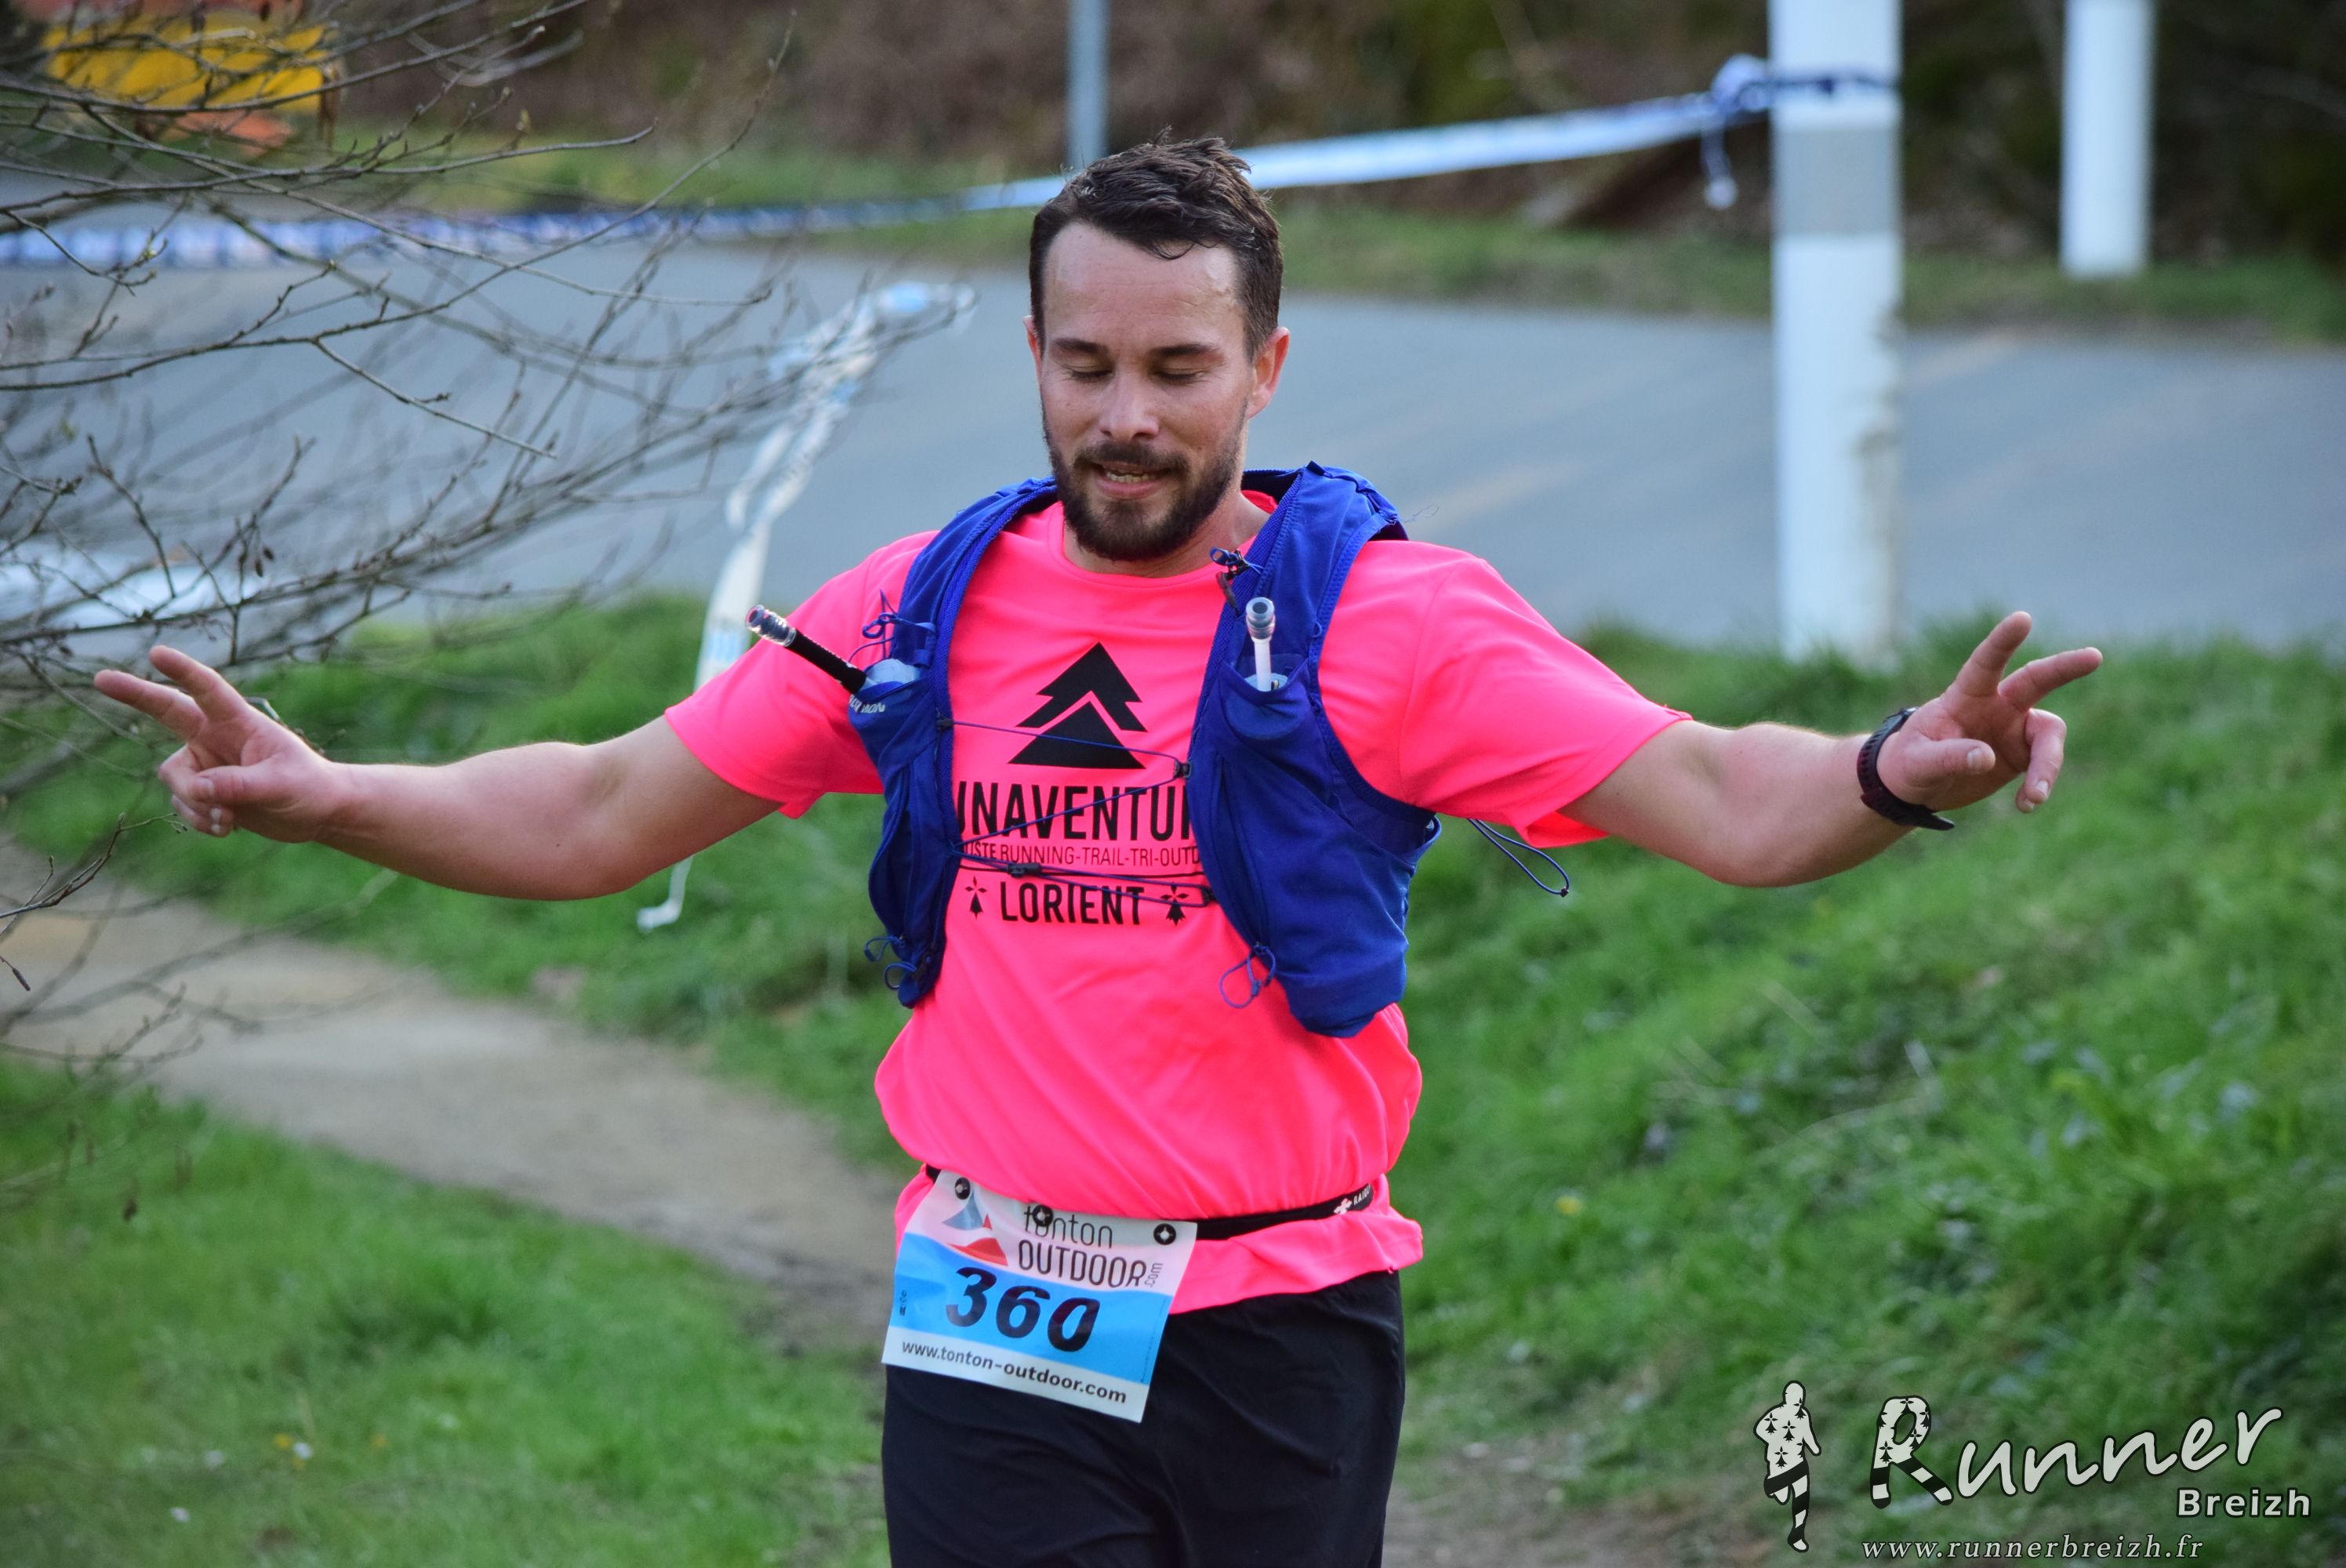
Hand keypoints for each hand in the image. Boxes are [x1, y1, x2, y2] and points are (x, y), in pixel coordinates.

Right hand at [93, 646, 345, 841]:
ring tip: (230, 817)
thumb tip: (196, 788)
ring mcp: (205, 763)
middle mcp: (215, 737)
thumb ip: (239, 785)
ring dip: (195, 803)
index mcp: (240, 723)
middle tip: (100, 678)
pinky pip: (182, 805)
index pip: (208, 691)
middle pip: (166, 711)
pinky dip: (200, 820)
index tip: (156, 653)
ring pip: (174, 779)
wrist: (315, 813)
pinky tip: (227, 827)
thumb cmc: (308, 787)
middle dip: (135, 695)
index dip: (183, 672)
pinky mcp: (201, 789)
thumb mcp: (280, 785)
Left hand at [1876, 611, 2102, 815]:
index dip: (2002, 642)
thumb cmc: (1908, 763)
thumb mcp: (1919, 763)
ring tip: (2034, 798)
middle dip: (2065, 668)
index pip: (1984, 664)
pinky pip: (2045, 765)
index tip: (2022, 619)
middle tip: (2094, 656)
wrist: (1916, 786)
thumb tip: (1988, 757)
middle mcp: (1996, 705)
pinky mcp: (2023, 754)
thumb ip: (1950, 757)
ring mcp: (2014, 728)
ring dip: (2047, 766)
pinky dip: (2040, 785)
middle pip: (2036, 681)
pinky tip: (2026, 804)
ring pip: (2049, 736)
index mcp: (1965, 696)